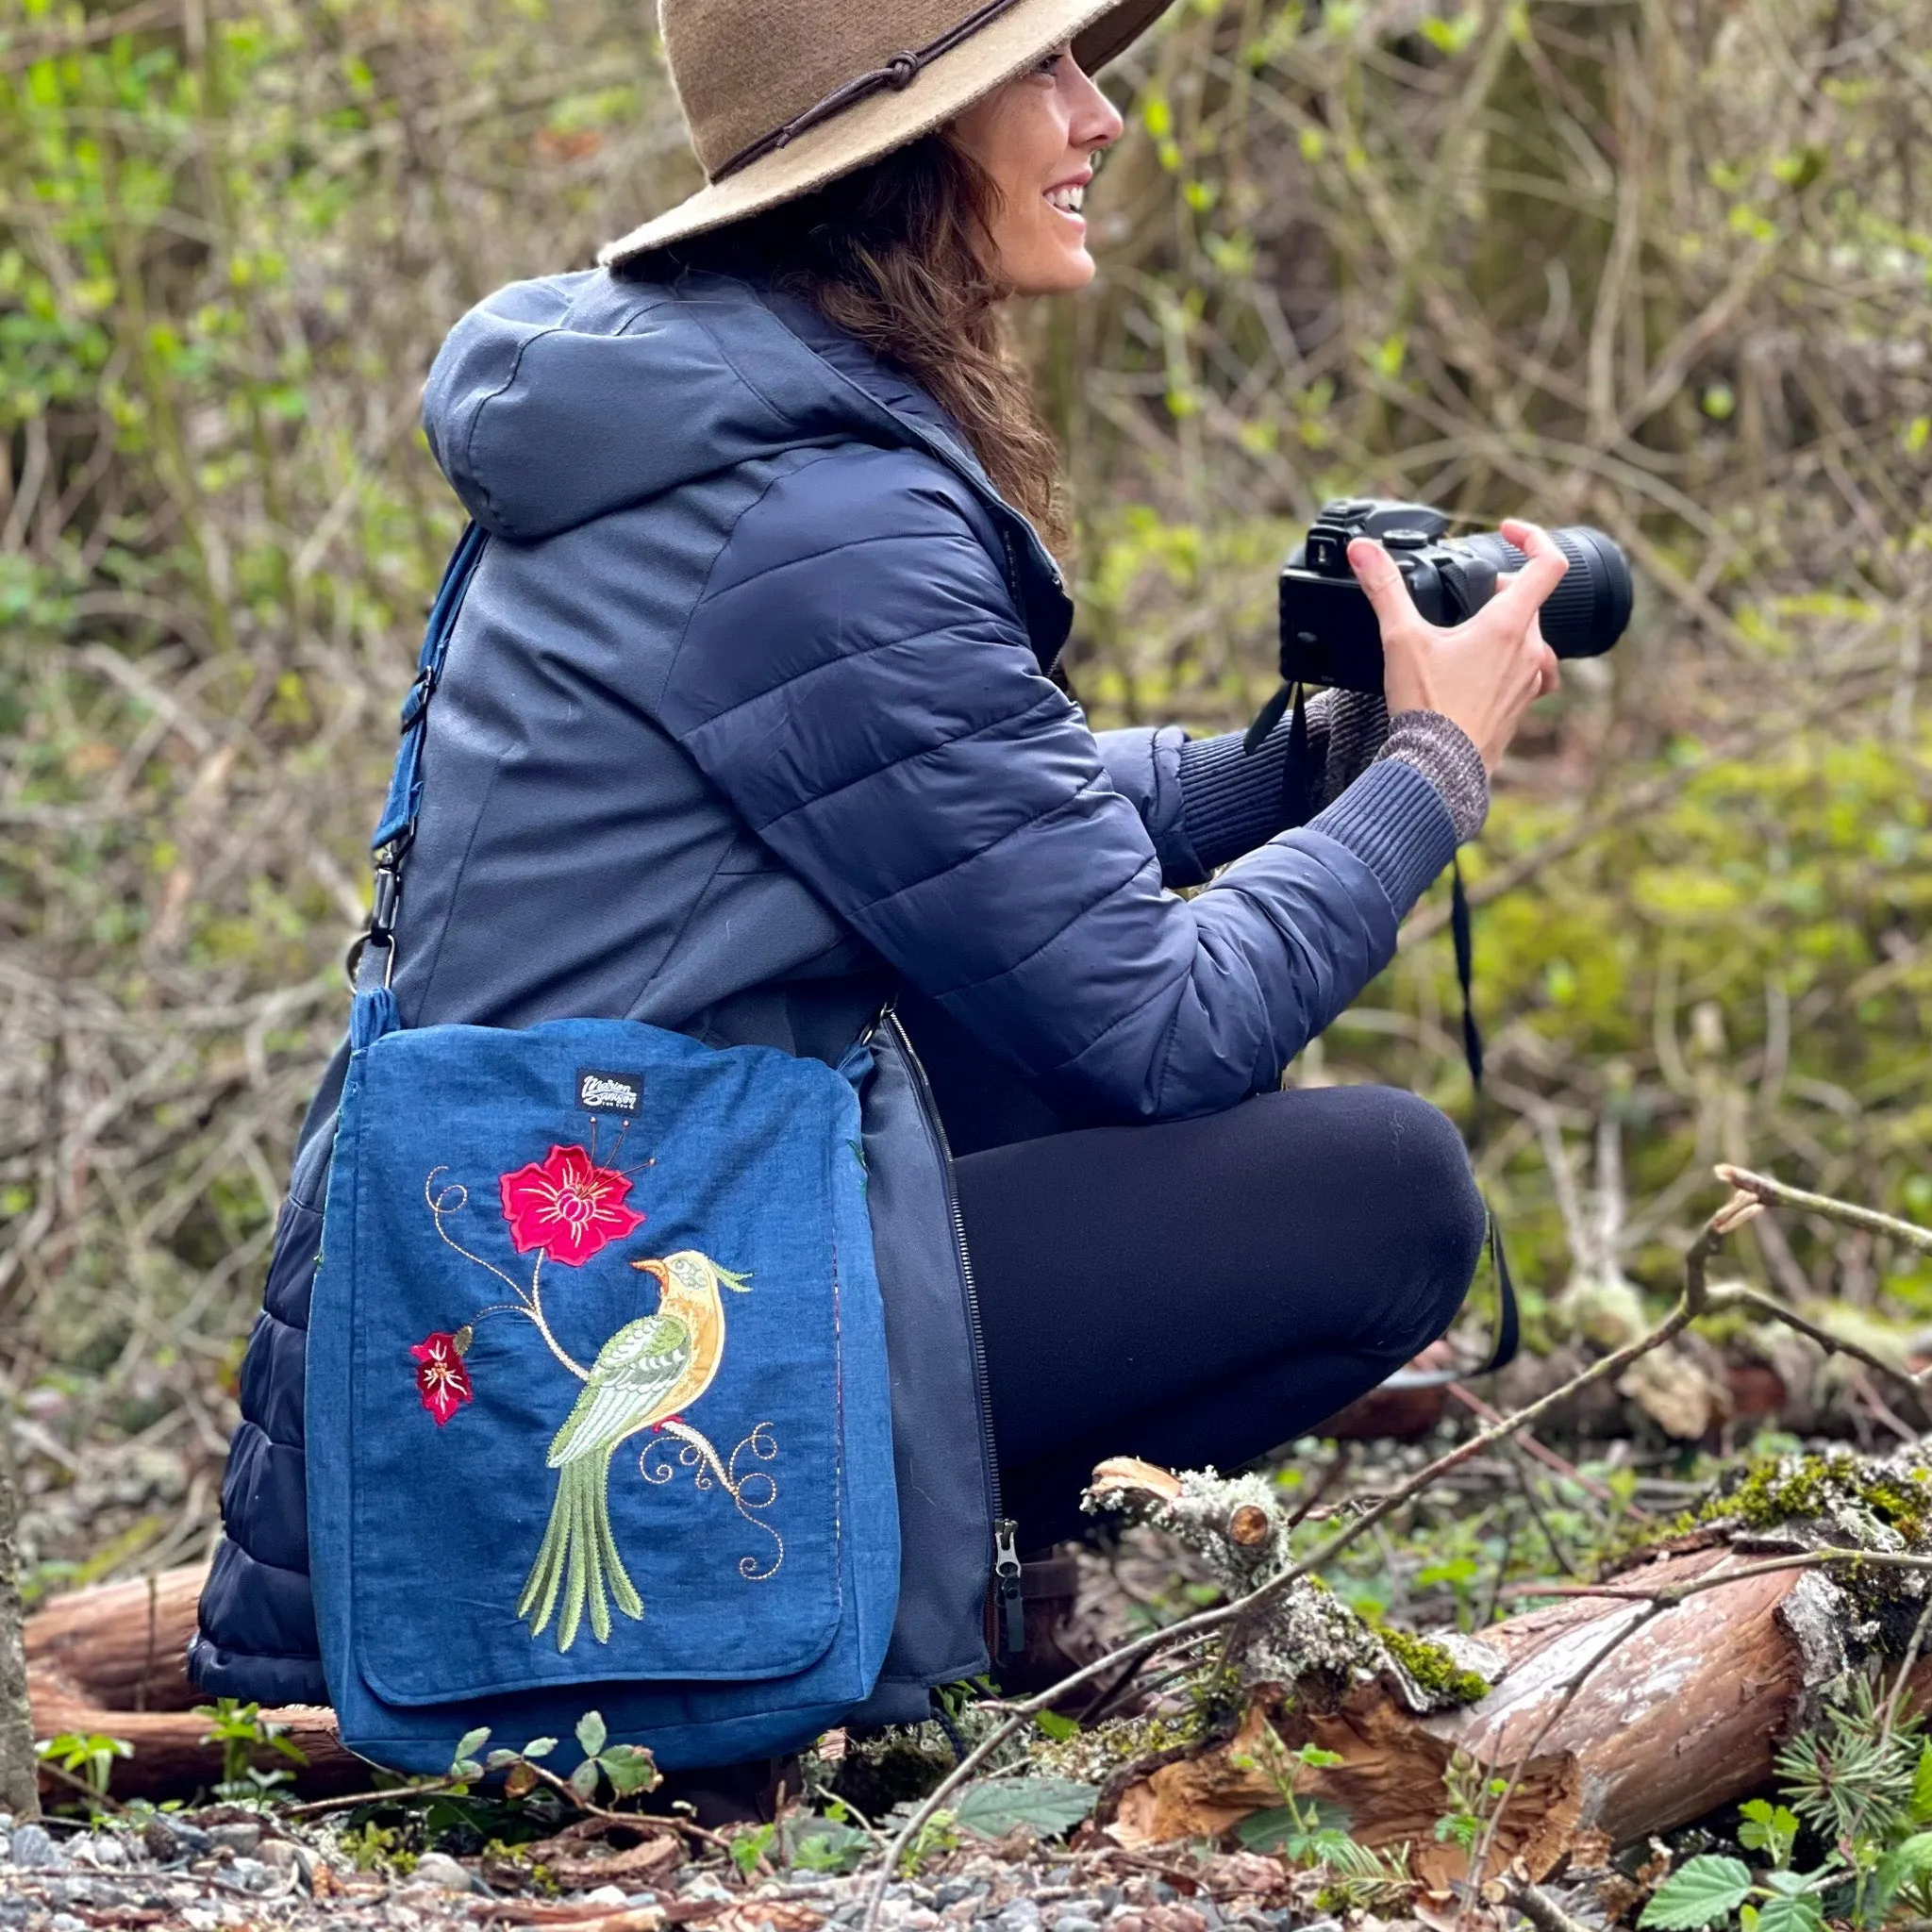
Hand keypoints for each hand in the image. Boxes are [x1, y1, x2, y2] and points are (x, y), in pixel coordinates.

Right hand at [1347, 518, 1564, 773]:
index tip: (1506, 532)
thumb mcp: (1401, 639)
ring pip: (1530, 637)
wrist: (1440, 769)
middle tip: (1467, 596)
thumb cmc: (1427, 707)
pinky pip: (1529, 672)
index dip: (1532, 537)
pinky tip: (1487, 670)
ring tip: (1471, 634)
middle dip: (1499, 590)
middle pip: (1529, 600)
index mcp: (1511, 624)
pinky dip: (1511, 661)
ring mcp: (1531, 680)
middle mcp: (1532, 650)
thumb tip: (1362, 549)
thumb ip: (1384, 588)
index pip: (1548, 563)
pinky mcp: (1522, 707)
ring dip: (1506, 627)